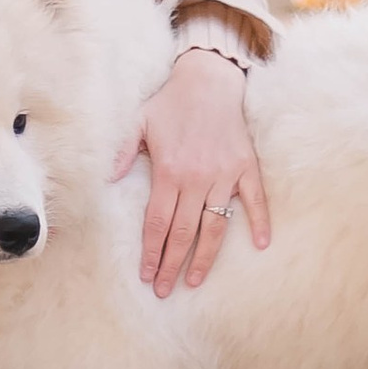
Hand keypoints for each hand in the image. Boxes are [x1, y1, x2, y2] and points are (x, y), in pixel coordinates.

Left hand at [112, 47, 269, 298]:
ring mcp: (224, 175)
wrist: (209, 78)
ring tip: (194, 281)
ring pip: (214, 227)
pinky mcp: (246, 167)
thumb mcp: (138, 122)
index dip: (152, 253)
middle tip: (164, 290)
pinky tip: (260, 245)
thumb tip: (107, 181)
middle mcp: (197, 178)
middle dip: (171, 265)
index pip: (157, 224)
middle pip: (183, 233)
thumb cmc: (171, 103)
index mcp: (169, 171)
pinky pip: (255, 200)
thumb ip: (121, 152)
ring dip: (205, 258)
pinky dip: (260, 222)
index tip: (147, 275)